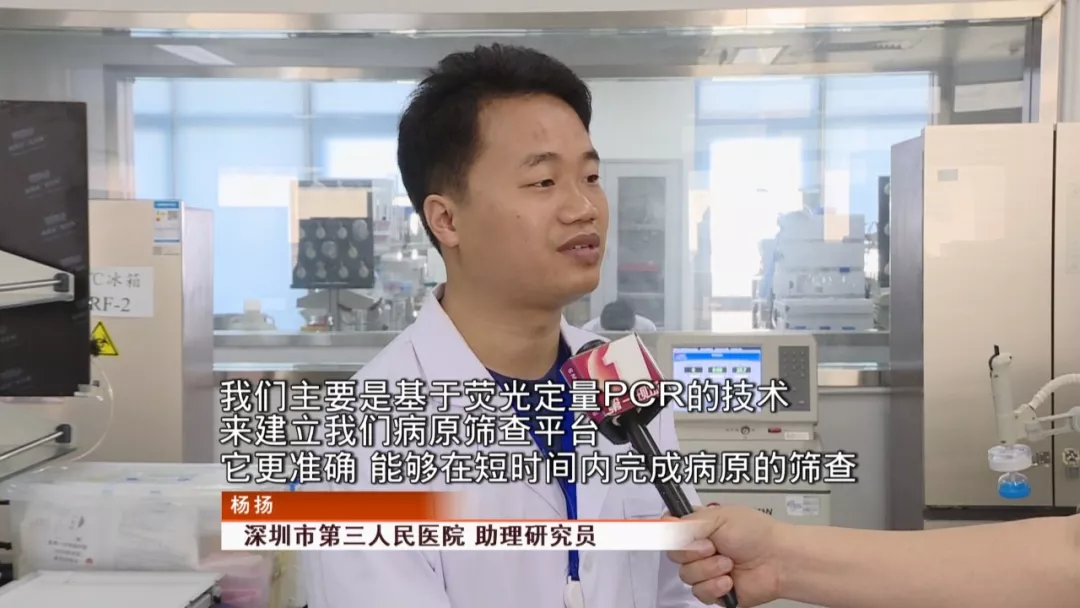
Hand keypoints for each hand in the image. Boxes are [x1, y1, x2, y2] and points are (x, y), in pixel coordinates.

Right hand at [665, 505, 784, 606]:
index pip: (669, 529)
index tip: (671, 534)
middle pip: (674, 554)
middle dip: (692, 552)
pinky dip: (714, 586)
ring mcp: (707, 571)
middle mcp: (700, 548)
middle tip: (711, 547)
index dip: (667, 532)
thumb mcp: (718, 517)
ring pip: (686, 575)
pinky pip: (699, 593)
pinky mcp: (715, 591)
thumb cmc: (756, 534)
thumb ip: (687, 522)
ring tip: (728, 563)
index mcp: (699, 527)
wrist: (778, 560)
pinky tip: (729, 580)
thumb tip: (665, 524)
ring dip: (708, 569)